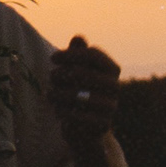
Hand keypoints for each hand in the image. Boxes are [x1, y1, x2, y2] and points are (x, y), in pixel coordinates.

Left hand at [49, 36, 119, 150]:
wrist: (85, 128)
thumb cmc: (78, 92)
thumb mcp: (76, 71)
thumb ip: (77, 55)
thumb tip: (78, 38)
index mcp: (112, 69)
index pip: (93, 54)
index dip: (71, 54)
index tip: (53, 58)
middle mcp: (115, 87)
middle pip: (83, 73)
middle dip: (61, 74)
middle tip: (50, 77)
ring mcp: (111, 106)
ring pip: (79, 96)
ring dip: (59, 94)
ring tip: (50, 95)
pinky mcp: (103, 125)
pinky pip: (79, 116)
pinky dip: (64, 111)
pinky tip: (57, 110)